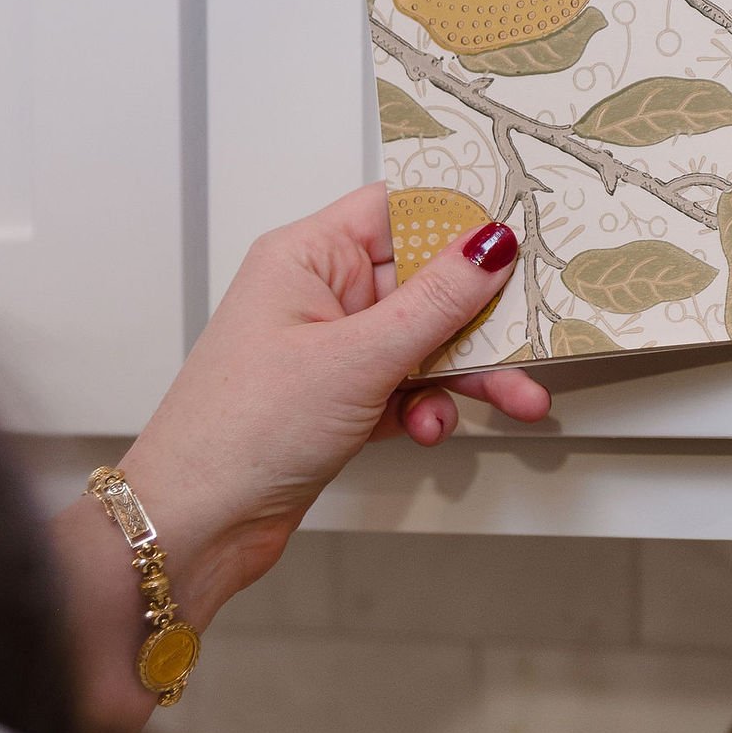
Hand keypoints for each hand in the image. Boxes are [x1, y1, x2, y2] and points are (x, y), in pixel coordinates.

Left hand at [117, 186, 549, 615]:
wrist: (196, 524)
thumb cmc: (243, 429)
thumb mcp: (357, 358)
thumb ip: (435, 301)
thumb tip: (491, 243)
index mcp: (308, 256)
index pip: (398, 209)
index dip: (460, 216)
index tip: (520, 230)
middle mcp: (319, 294)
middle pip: (424, 280)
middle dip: (482, 316)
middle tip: (535, 336)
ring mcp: (330, 350)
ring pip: (424, 341)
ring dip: (467, 372)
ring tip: (515, 400)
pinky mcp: (340, 401)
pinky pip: (407, 387)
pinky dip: (428, 407)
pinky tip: (430, 429)